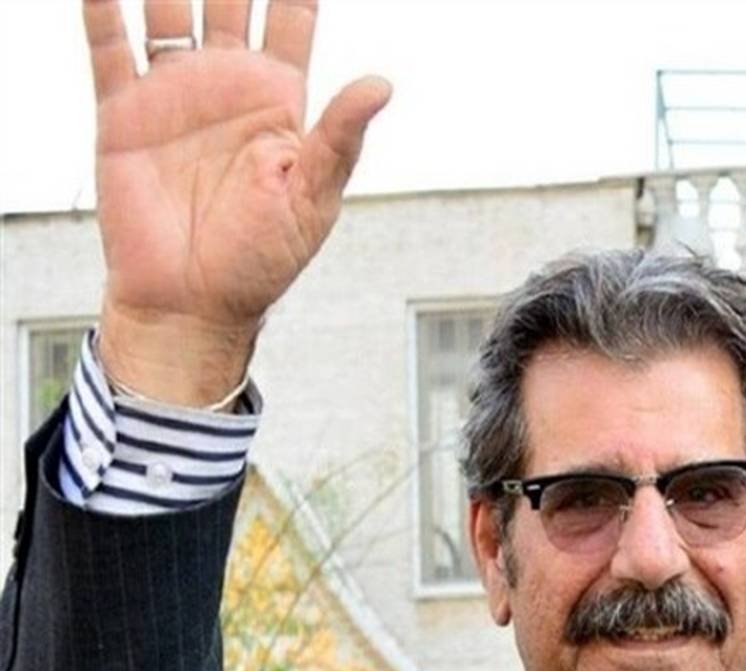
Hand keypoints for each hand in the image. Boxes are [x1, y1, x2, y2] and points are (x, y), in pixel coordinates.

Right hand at [84, 0, 390, 405]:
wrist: (192, 304)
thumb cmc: (260, 261)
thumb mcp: (313, 198)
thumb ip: (340, 136)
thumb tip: (382, 83)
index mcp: (278, 101)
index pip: (291, 17)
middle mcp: (226, 87)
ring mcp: (173, 95)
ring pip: (168, 8)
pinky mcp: (122, 114)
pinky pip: (108, 48)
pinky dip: (102, 9)